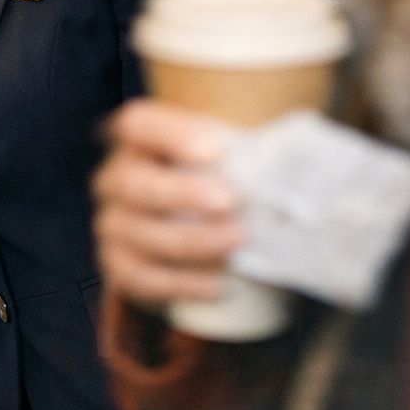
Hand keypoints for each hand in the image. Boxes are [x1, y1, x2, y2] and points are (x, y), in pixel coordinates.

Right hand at [92, 99, 243, 309]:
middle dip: (180, 193)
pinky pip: (138, 277)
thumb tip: (295, 165)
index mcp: (140, 141)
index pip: (137, 124)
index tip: (216, 149)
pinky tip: (217, 286)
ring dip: (189, 240)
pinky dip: (179, 283)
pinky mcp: (119, 264)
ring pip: (138, 233)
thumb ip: (250, 155)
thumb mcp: (229, 160)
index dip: (169, 133)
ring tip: (236, 241)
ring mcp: (114, 223)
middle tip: (230, 201)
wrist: (196, 228)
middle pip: (134, 181)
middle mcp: (117, 179)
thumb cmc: (220, 183)